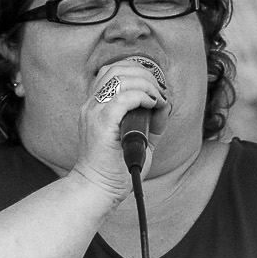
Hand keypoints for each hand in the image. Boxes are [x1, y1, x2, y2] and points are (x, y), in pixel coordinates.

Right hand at [68, 55, 167, 200]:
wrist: (98, 189)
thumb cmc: (115, 168)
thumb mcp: (134, 138)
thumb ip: (148, 121)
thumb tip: (165, 106)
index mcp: (95, 107)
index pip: (112, 71)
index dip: (137, 72)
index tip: (155, 89)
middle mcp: (92, 106)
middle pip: (117, 69)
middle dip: (146, 75)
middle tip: (161, 93)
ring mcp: (94, 113)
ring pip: (121, 78)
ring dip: (147, 84)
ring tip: (158, 99)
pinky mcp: (102, 124)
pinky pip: (125, 98)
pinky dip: (143, 97)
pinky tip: (153, 106)